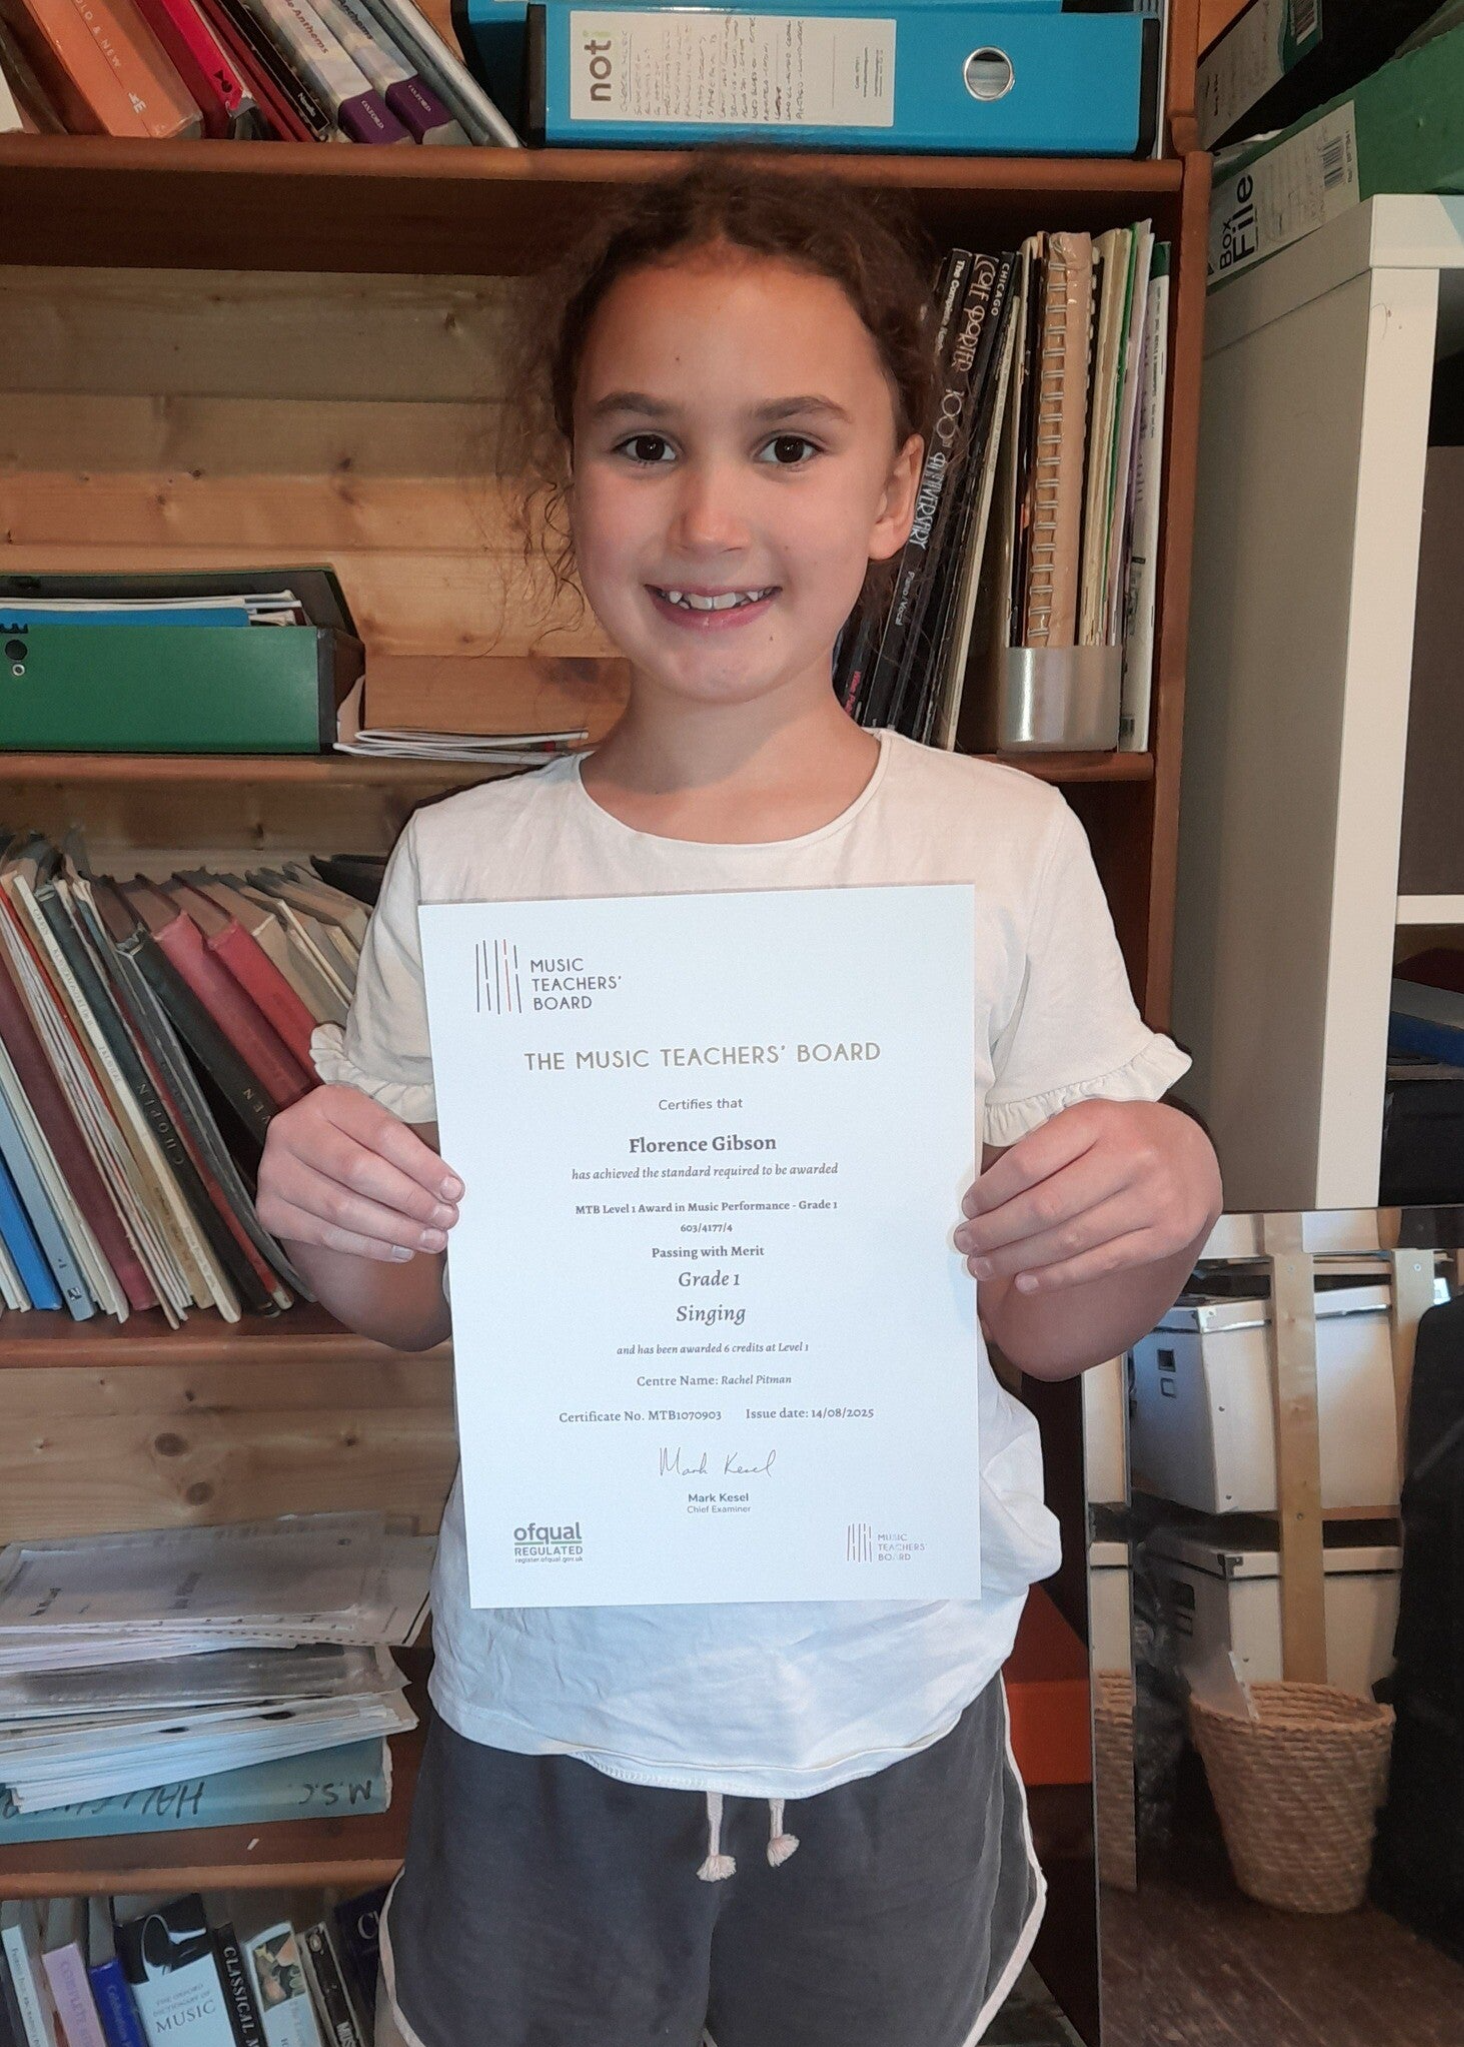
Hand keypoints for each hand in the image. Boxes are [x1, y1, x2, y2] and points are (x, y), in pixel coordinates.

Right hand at [257, 1085, 463, 1264]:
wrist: (305, 1164)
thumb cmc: (355, 1145)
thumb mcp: (376, 1132)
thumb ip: (407, 1153)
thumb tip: (447, 1192)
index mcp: (328, 1102)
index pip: (382, 1133)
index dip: (421, 1165)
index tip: (453, 1190)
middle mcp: (292, 1131)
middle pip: (359, 1171)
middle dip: (409, 1200)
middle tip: (445, 1219)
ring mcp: (275, 1172)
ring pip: (342, 1209)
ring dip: (394, 1229)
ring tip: (429, 1239)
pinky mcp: (270, 1210)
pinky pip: (326, 1235)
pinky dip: (369, 1246)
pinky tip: (399, 1249)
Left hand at [954, 1099, 1220, 1295]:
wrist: (1195, 1155)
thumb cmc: (1127, 1136)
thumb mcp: (1086, 1122)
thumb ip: (1044, 1151)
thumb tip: (985, 1200)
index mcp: (1099, 1121)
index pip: (1029, 1163)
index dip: (991, 1192)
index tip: (970, 1208)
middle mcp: (1130, 1158)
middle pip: (1045, 1208)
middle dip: (996, 1232)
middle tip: (967, 1243)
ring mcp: (1152, 1201)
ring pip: (1068, 1241)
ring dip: (1017, 1259)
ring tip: (985, 1265)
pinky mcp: (1164, 1236)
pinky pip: (1099, 1263)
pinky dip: (1057, 1276)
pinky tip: (1026, 1280)